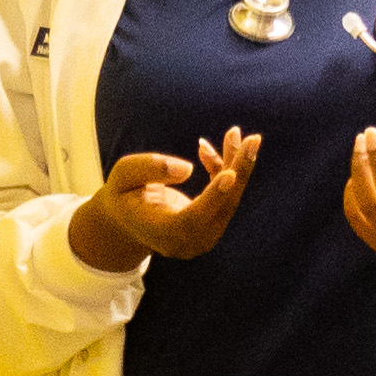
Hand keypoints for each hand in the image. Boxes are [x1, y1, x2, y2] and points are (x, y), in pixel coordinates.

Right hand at [69, 133, 259, 272]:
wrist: (127, 222)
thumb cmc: (123, 195)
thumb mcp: (122, 176)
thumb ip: (148, 169)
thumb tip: (188, 169)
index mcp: (162, 233)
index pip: (193, 218)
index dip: (213, 196)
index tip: (230, 173)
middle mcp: (188, 241)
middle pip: (221, 208)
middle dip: (239, 171)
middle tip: (253, 139)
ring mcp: (203, 238)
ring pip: (228, 200)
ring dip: (235, 165)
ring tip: (234, 134)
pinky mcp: (211, 227)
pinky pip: (225, 198)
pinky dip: (224, 171)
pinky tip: (209, 150)